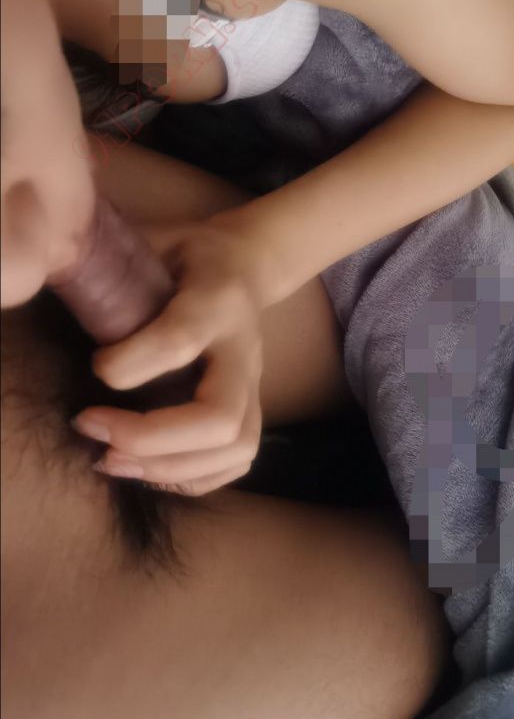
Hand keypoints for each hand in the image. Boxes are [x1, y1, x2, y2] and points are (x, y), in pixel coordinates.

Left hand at [72, 219, 267, 495]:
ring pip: (235, 447)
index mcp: (218, 300)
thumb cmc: (187, 256)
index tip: (95, 366)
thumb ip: (115, 263)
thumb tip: (54, 276)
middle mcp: (244, 350)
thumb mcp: (156, 241)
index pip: (181, 340)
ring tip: (111, 460)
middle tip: (93, 429)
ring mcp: (255, 385)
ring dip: (167, 467)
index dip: (130, 363)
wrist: (247, 266)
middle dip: (150, 437)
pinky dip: (190, 477)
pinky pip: (236, 461)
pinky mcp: (255, 410)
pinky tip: (146, 468)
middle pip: (220, 417)